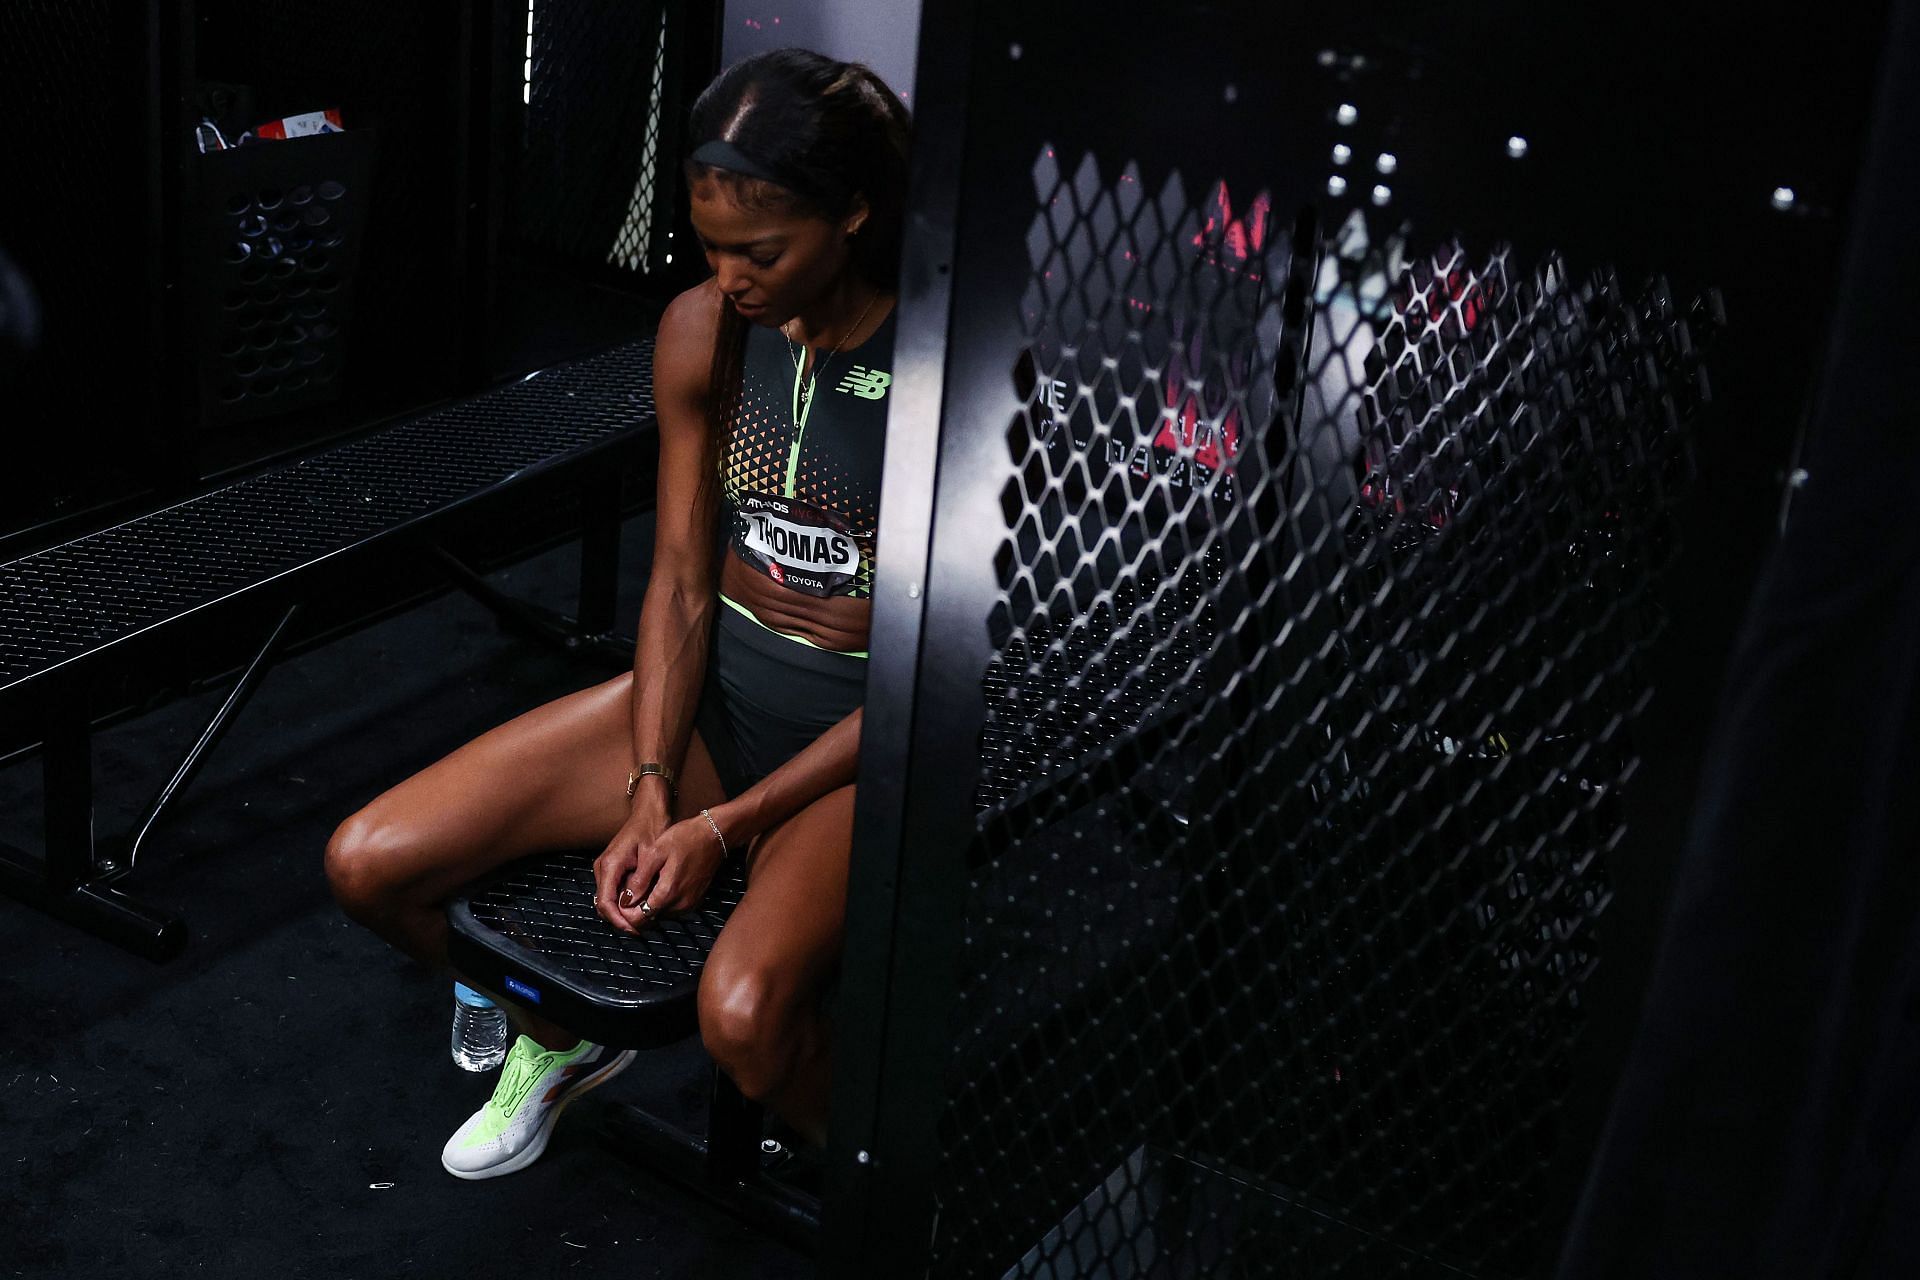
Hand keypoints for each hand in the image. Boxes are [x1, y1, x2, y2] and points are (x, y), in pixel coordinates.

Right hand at [592, 808, 662, 934]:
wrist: (649, 813)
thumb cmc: (652, 829)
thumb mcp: (650, 856)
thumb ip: (640, 881)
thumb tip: (632, 905)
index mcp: (610, 865)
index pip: (605, 902)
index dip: (618, 920)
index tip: (633, 929)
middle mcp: (603, 868)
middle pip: (604, 904)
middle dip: (620, 919)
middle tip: (641, 929)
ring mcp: (606, 869)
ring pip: (608, 900)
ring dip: (622, 912)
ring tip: (643, 921)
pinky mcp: (613, 870)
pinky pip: (614, 892)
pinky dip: (625, 903)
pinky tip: (641, 907)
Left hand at [592, 810, 728, 935]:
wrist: (714, 835)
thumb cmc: (685, 838)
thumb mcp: (656, 852)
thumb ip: (640, 879)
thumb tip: (625, 900)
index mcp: (668, 893)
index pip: (640, 919)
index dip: (624, 915)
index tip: (618, 902)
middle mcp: (680, 904)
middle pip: (649, 920)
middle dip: (634, 912)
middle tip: (626, 894)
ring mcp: (689, 904)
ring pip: (659, 916)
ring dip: (647, 908)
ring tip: (640, 888)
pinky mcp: (694, 901)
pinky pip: (671, 909)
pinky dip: (660, 904)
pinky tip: (656, 887)